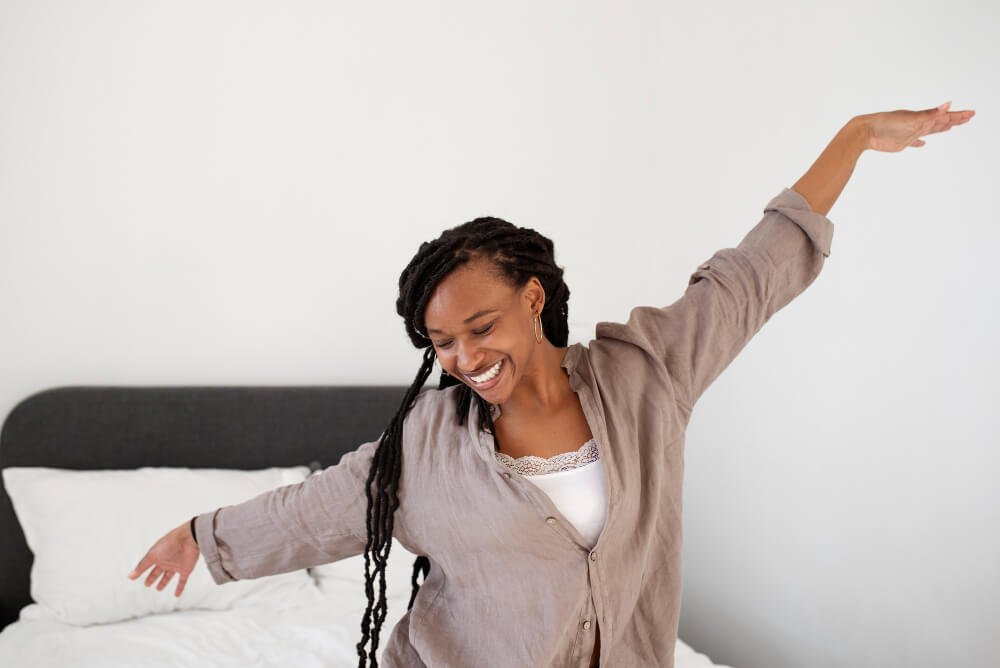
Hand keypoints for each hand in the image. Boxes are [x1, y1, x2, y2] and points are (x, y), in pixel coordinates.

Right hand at [127, 521, 200, 597]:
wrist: (189, 539)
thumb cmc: (170, 544)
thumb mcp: (153, 555)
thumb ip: (142, 566)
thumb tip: (130, 576)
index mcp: (157, 555)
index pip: (147, 565)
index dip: (141, 571)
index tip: (134, 577)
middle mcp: (166, 560)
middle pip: (157, 571)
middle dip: (152, 577)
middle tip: (147, 584)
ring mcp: (176, 565)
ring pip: (168, 576)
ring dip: (164, 582)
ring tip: (158, 589)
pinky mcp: (186, 569)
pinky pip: (182, 581)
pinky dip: (179, 588)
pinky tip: (176, 595)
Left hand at [856, 101, 974, 152]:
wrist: (865, 132)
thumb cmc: (885, 123)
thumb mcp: (911, 119)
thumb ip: (930, 114)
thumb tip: (948, 104)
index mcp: (921, 117)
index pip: (943, 116)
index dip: (957, 115)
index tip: (971, 114)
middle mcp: (917, 124)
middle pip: (939, 122)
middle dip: (953, 119)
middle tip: (968, 116)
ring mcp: (909, 133)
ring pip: (929, 130)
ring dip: (940, 128)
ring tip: (950, 126)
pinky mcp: (900, 142)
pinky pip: (913, 142)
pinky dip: (919, 143)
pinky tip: (923, 144)